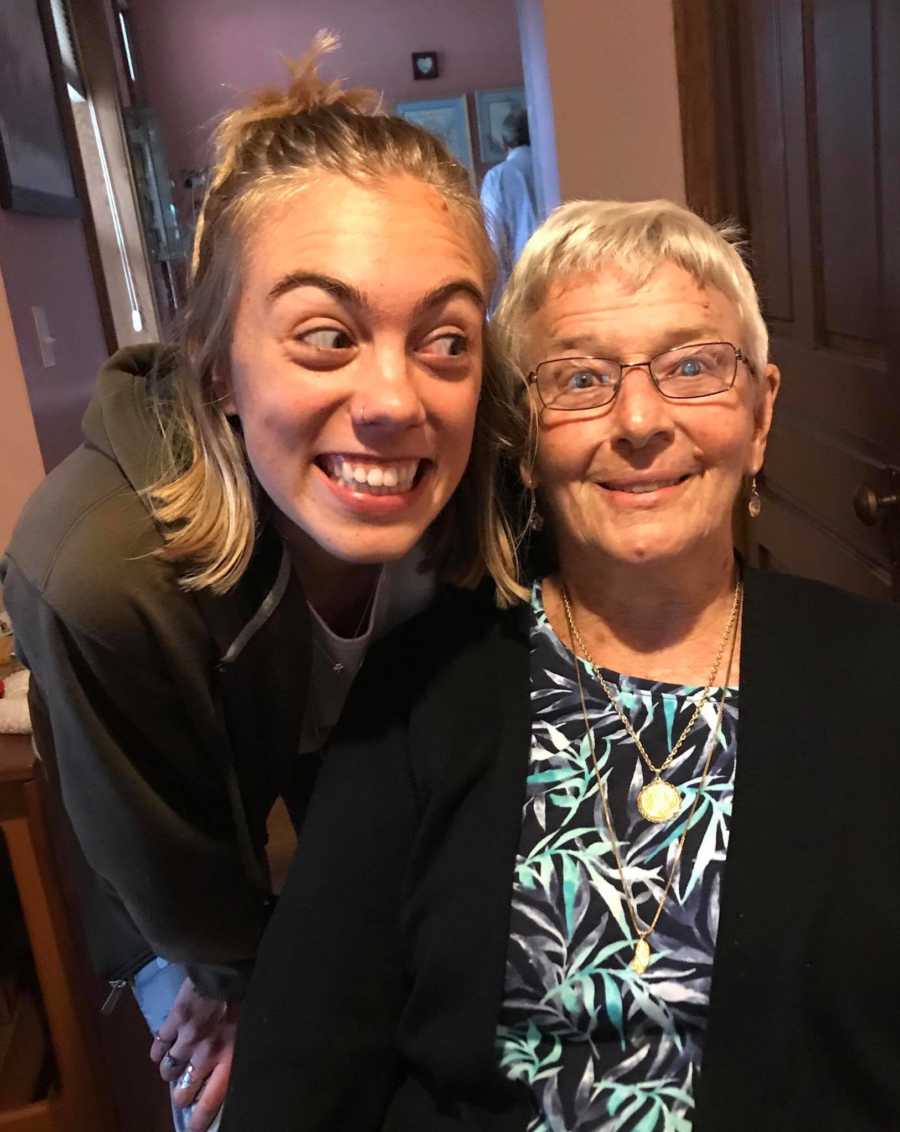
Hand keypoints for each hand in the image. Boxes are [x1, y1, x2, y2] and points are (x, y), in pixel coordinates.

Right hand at [150, 976, 239, 1131]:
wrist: (228, 966)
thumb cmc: (246, 995)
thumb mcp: (250, 1027)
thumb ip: (237, 1048)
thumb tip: (230, 1062)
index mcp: (228, 1058)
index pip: (211, 1100)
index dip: (199, 1118)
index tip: (193, 1127)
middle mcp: (205, 1055)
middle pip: (184, 1089)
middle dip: (182, 1094)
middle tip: (183, 1091)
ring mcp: (186, 1039)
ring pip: (169, 1069)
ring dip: (169, 1072)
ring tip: (172, 1069)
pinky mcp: (173, 1021)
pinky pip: (158, 1045)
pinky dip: (157, 1051)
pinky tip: (159, 1051)